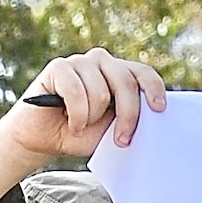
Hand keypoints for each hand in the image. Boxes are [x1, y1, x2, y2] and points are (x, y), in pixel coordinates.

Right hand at [0, 48, 165, 202]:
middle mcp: (102, 62)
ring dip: (91, 119)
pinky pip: (76, 92)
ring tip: (81, 126)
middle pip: (126, 83)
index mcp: (118, 74)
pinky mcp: (58, 67)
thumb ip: (129, 119)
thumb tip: (152, 119)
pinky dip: (76, 116)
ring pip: (101, 92)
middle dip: (127, 116)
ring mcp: (80, 62)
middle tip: (121, 140)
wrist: (42, 139)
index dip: (153, 89)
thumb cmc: (79, 134)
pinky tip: (71, 124)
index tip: (158, 109)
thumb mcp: (110, 130)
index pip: (142, 73)